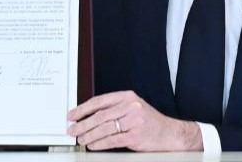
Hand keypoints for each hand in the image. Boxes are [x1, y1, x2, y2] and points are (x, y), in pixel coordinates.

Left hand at [68, 91, 200, 150]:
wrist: (169, 133)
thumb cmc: (148, 122)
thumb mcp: (133, 108)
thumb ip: (114, 109)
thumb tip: (88, 116)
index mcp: (128, 96)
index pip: (100, 101)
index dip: (83, 108)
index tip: (72, 115)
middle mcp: (131, 106)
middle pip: (100, 115)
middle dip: (82, 124)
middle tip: (72, 129)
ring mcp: (134, 121)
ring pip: (104, 128)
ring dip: (89, 135)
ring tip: (80, 140)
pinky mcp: (136, 135)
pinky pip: (112, 140)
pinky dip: (99, 144)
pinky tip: (93, 145)